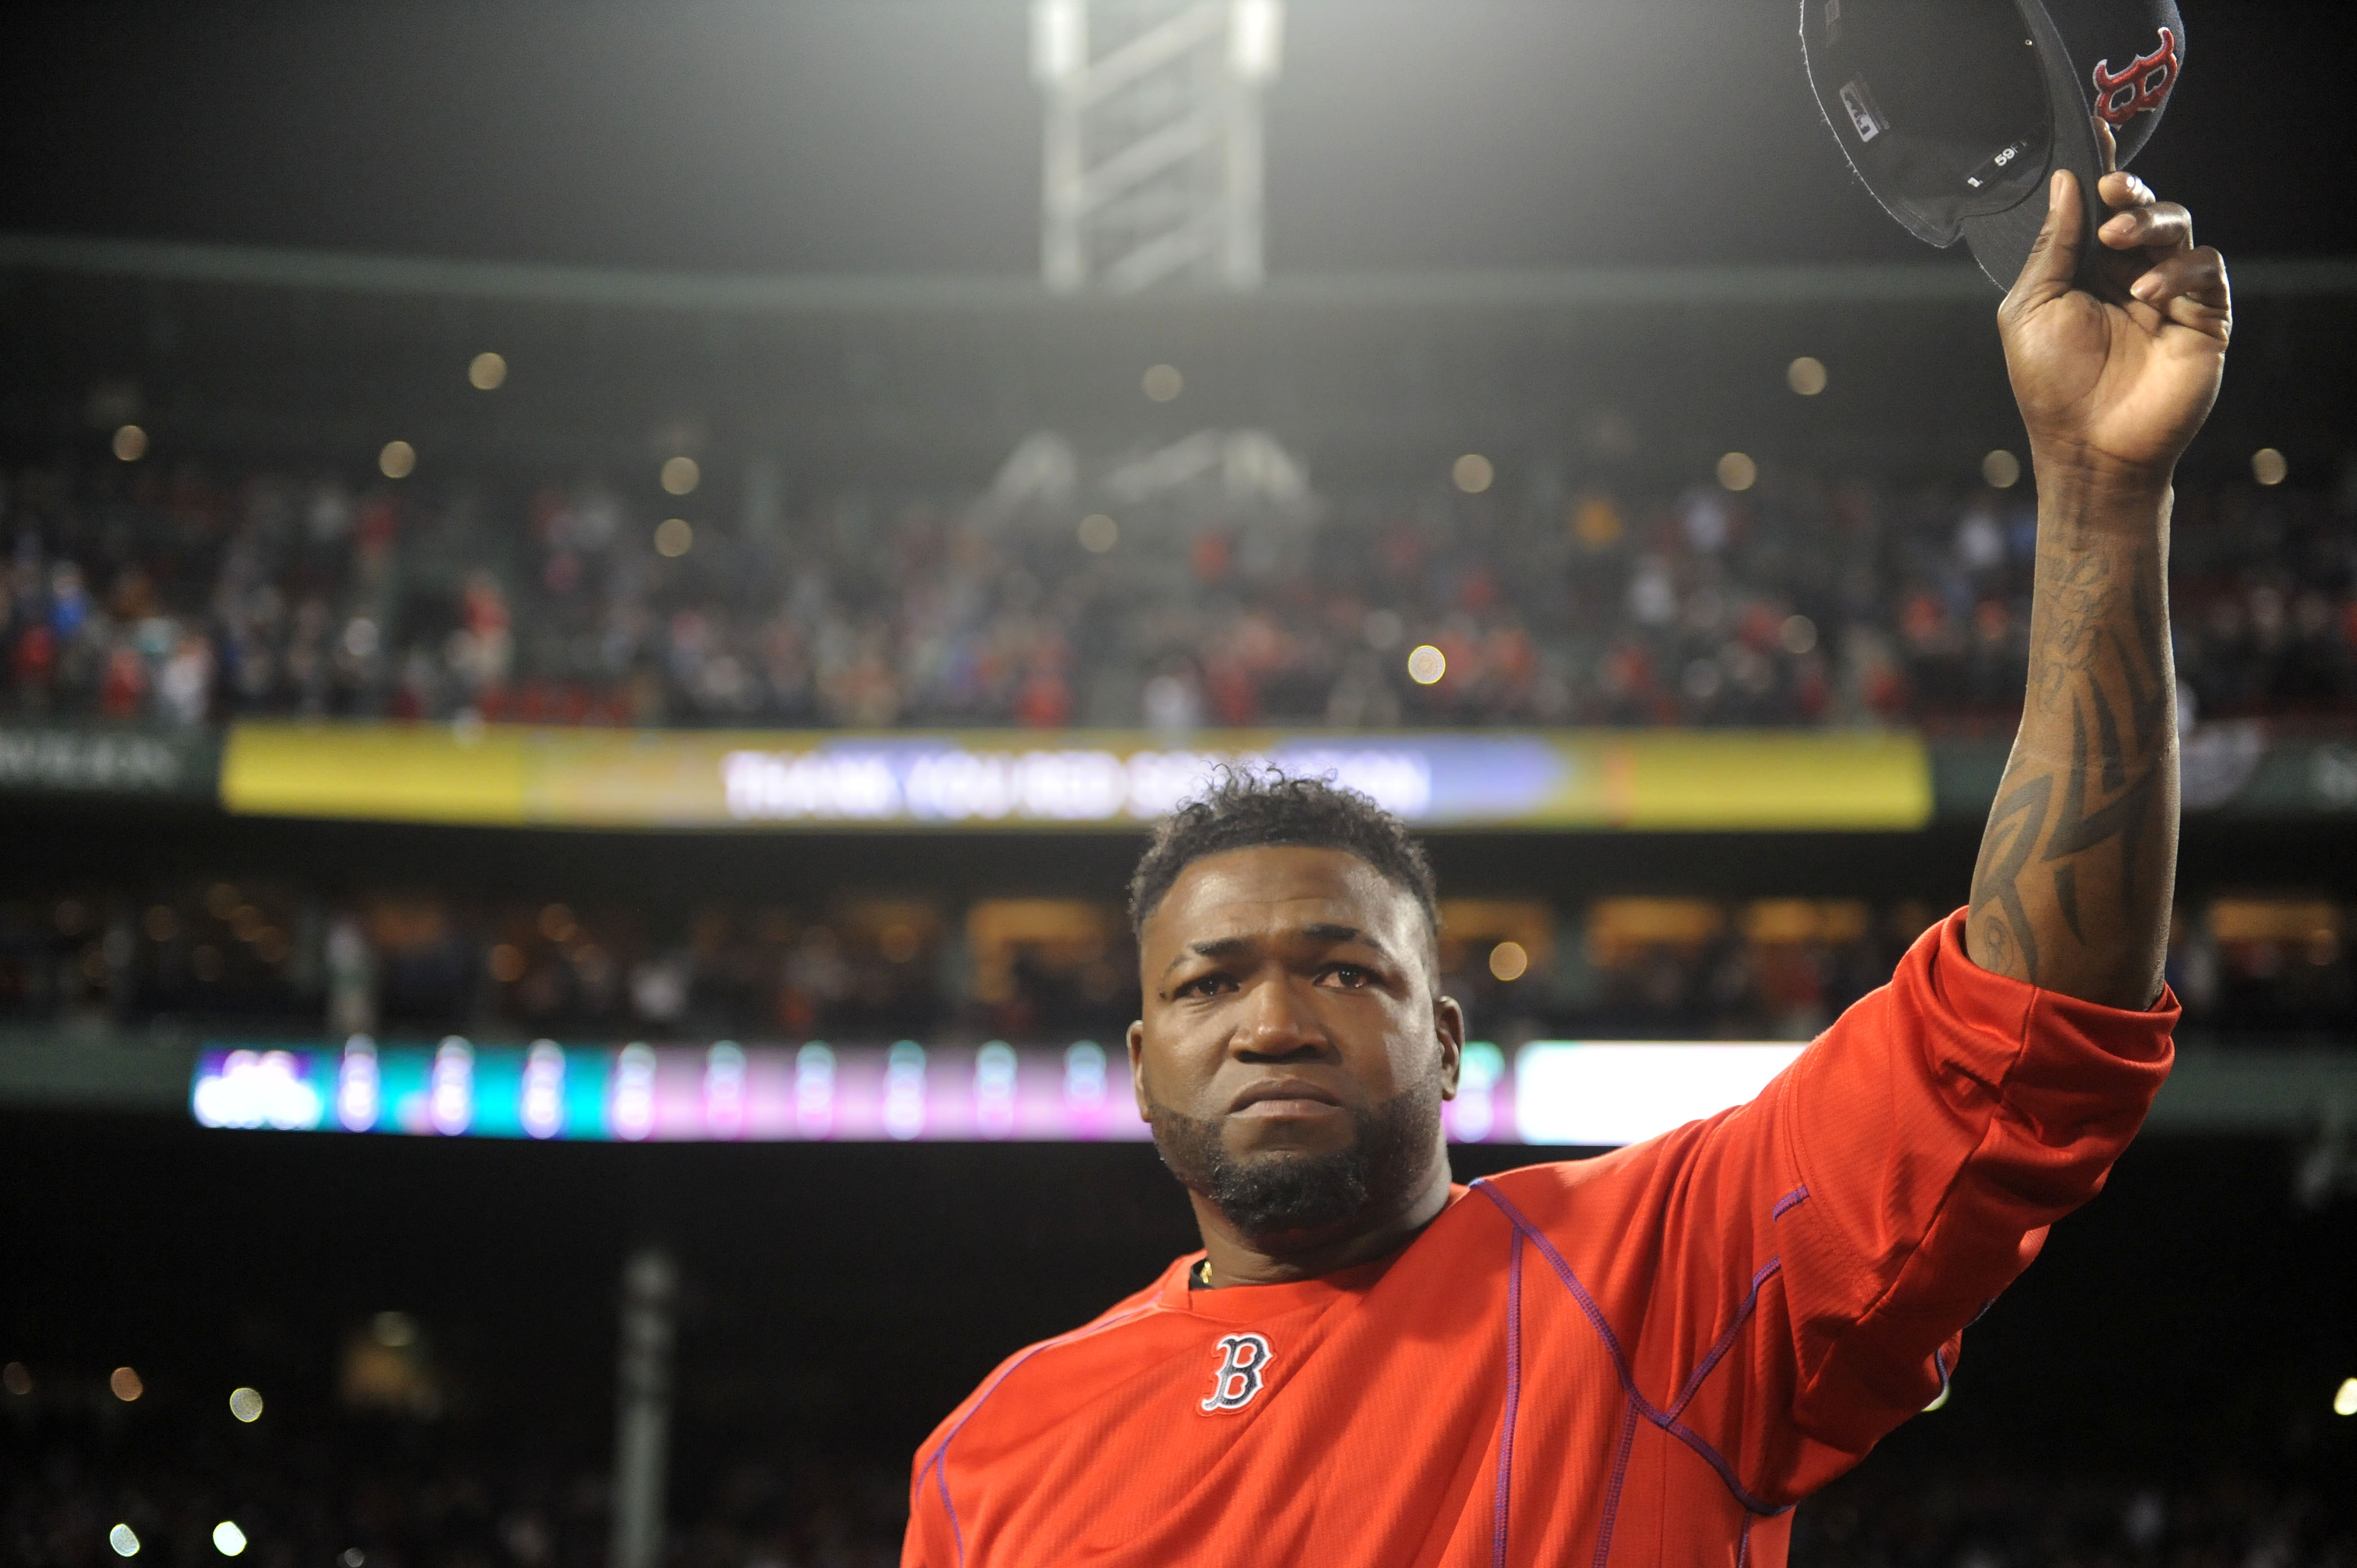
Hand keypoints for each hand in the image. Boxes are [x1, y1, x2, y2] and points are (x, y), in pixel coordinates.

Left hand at [1997, 120, 2229, 490]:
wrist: (2088, 447)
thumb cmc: (2050, 384)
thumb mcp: (2032, 307)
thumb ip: (2052, 246)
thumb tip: (2069, 182)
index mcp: (2084, 269)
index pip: (2097, 208)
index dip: (2100, 170)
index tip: (2096, 132)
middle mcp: (2128, 273)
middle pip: (2141, 206)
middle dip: (2127, 190)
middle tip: (2109, 193)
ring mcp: (2169, 291)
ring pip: (2178, 224)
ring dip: (2150, 221)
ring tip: (2119, 239)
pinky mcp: (2205, 313)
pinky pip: (2205, 267)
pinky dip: (2177, 270)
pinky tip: (2145, 292)